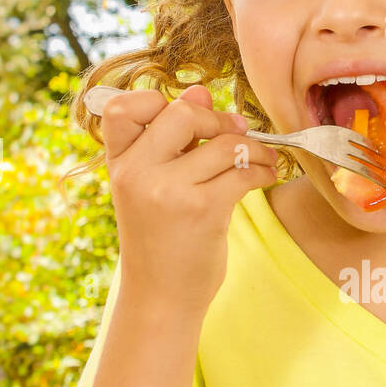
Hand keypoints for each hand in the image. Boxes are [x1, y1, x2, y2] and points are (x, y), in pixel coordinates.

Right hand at [102, 83, 278, 316]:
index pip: (125, 108)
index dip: (157, 101)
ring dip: (254, 147)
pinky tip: (267, 176)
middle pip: (183, 114)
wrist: (160, 297)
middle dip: (218, 120)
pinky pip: (243, 171)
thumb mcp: (152, 187)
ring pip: (223, 144)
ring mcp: (169, 191)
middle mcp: (137, 173)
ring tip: (262, 159)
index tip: (187, 114)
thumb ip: (172, 139)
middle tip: (236, 133)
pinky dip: (264, 169)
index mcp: (118, 164)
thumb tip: (200, 89)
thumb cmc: (160, 239)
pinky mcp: (202, 210)